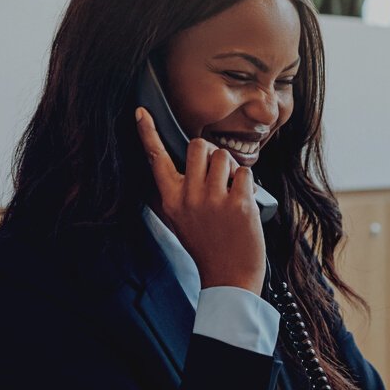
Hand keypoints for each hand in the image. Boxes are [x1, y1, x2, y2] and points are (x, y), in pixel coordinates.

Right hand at [135, 107, 265, 291]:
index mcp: (171, 200)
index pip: (156, 160)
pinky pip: (245, 171)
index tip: (141, 112)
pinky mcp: (238, 204)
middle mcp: (189, 197)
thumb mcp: (178, 222)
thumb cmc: (206, 247)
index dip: (148, 133)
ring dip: (231, 168)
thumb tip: (160, 169)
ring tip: (230, 191)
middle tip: (216, 174)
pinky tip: (242, 201)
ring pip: (223, 155)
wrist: (229, 277)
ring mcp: (213, 200)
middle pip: (197, 146)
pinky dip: (247, 182)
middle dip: (210, 153)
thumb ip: (171, 196)